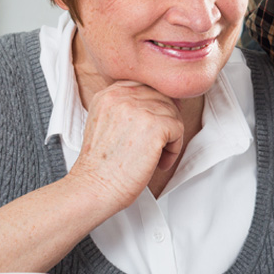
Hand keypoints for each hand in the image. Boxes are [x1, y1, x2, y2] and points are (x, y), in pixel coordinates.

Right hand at [71, 82, 184, 209]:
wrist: (93, 188)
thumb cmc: (101, 165)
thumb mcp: (105, 123)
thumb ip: (127, 107)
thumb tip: (162, 101)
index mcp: (109, 93)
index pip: (145, 85)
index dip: (154, 106)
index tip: (153, 126)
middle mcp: (123, 96)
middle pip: (162, 97)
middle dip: (164, 122)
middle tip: (155, 146)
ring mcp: (139, 109)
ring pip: (173, 113)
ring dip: (169, 137)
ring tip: (155, 156)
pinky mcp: (155, 125)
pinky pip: (179, 129)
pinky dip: (174, 149)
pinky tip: (158, 162)